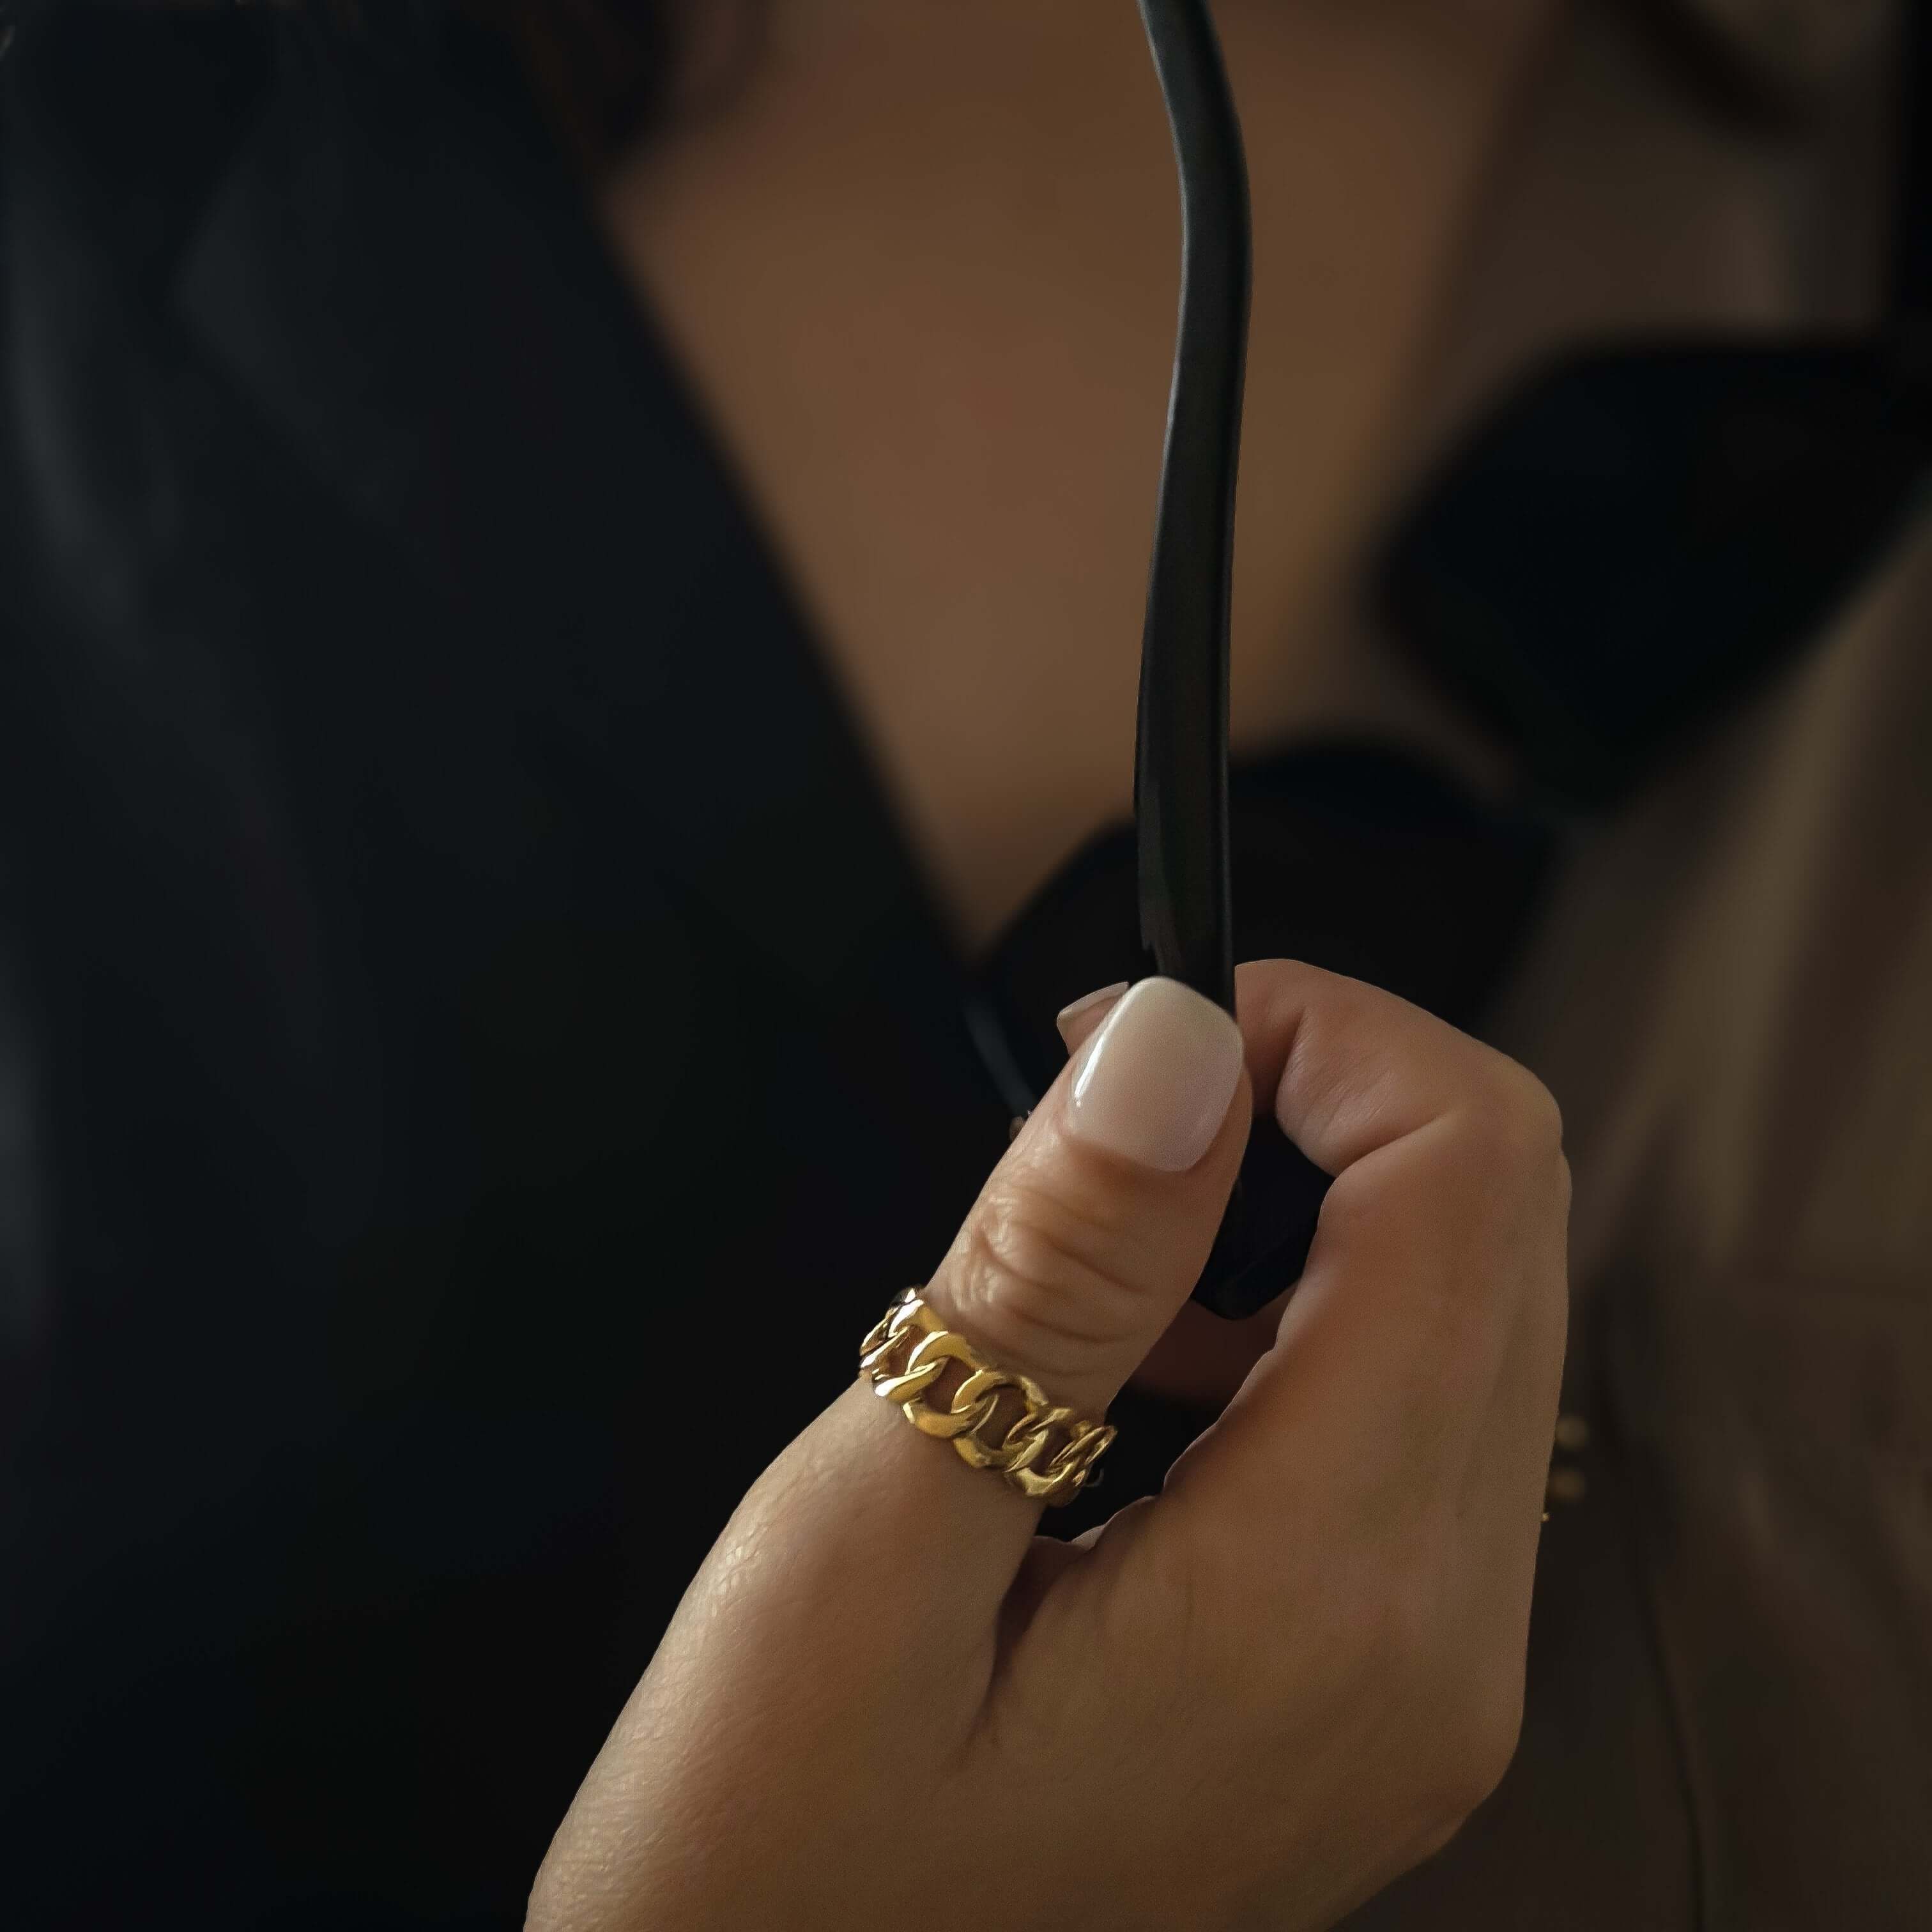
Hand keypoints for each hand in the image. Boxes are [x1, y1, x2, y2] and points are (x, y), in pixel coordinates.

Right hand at [527, 961, 1569, 1931]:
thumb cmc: (770, 1858)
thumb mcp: (873, 1533)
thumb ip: (1058, 1273)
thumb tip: (1177, 1041)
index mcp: (1335, 1598)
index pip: (1471, 1177)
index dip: (1326, 1031)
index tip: (1143, 1027)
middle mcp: (1437, 1645)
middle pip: (1500, 1225)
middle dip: (1316, 1098)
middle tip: (1103, 1112)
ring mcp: (1425, 1679)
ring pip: (1465, 1312)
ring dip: (1301, 1211)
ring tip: (1094, 1268)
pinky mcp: (1378, 1684)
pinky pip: (1407, 1425)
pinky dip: (1294, 1327)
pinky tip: (1136, 1376)